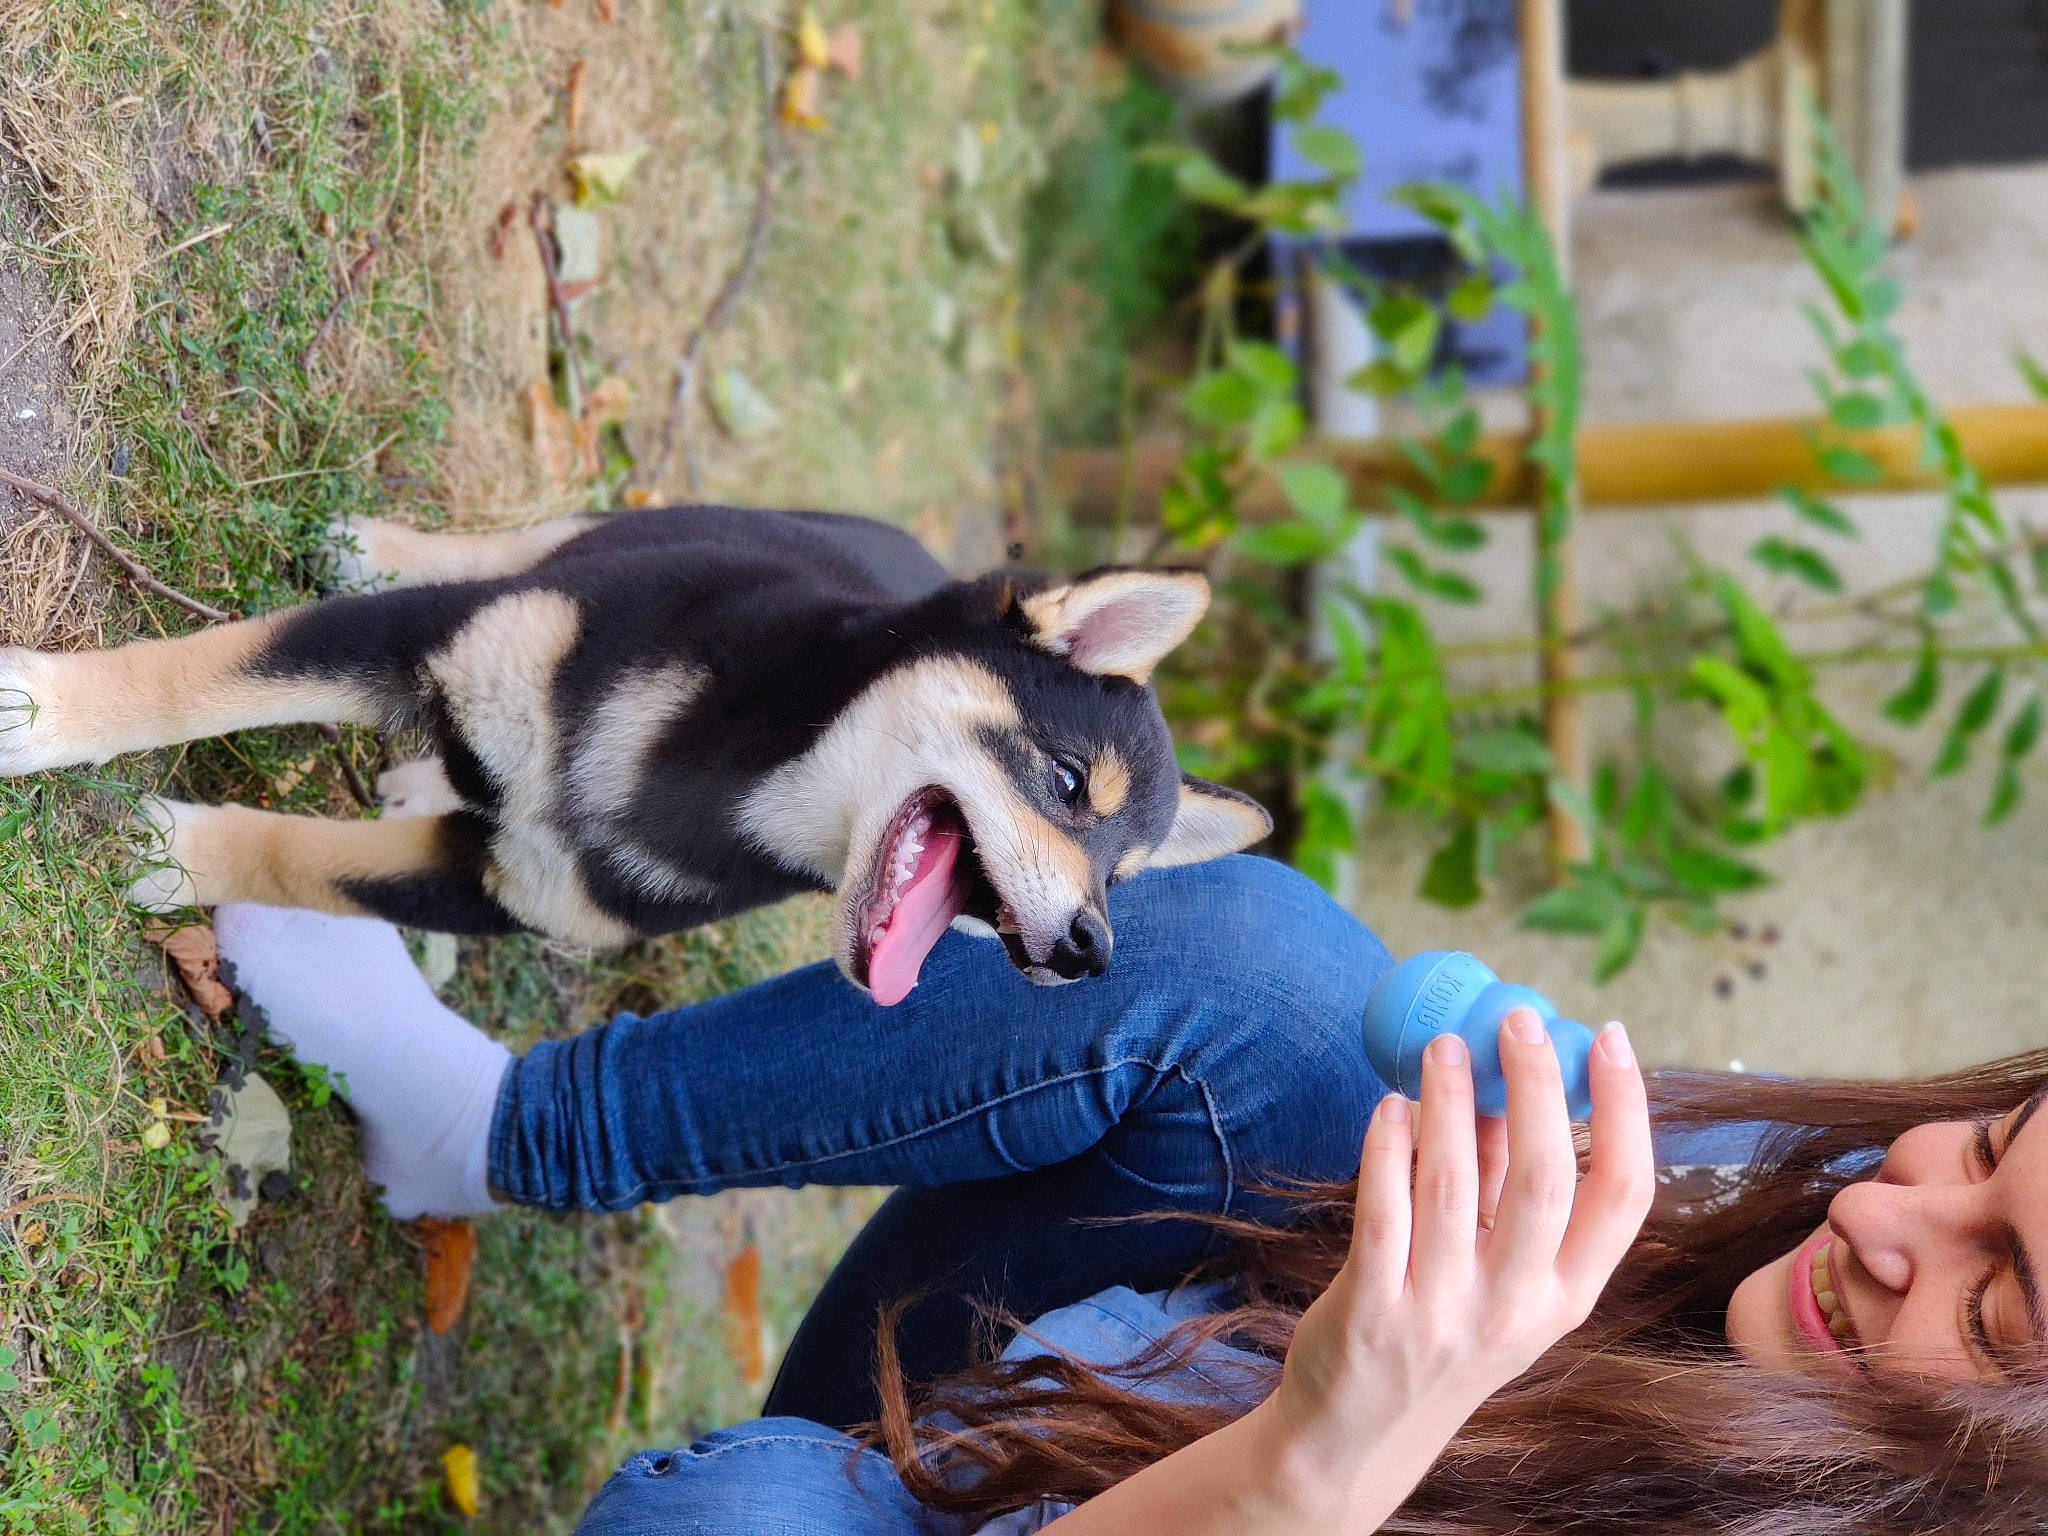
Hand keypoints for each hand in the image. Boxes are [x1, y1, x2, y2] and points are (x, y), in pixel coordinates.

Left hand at [1269, 1010, 1653, 1504]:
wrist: (1358, 1432)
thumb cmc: (1439, 1331)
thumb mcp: (1501, 1280)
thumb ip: (1509, 1192)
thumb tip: (1509, 1084)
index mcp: (1567, 1296)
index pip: (1625, 1196)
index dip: (1628, 1111)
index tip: (1613, 1038)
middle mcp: (1517, 1309)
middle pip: (1547, 1180)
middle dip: (1538, 1088)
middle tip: (1519, 1019)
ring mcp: (1444, 1313)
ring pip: (1455, 1185)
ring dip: (1449, 1102)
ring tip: (1442, 1046)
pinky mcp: (1373, 1312)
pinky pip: (1383, 1210)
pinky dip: (1386, 1149)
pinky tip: (1388, 1107)